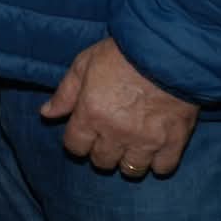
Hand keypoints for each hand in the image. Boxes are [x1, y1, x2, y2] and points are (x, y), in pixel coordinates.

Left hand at [41, 36, 199, 176]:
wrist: (168, 51)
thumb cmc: (122, 53)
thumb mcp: (84, 64)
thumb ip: (65, 93)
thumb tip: (46, 114)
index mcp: (91, 114)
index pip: (75, 146)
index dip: (77, 141)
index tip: (84, 133)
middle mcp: (116, 133)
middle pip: (102, 161)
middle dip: (101, 151)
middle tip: (108, 138)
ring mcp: (146, 140)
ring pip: (131, 169)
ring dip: (128, 160)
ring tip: (131, 146)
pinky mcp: (173, 141)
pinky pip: (163, 168)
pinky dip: (158, 163)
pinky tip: (155, 150)